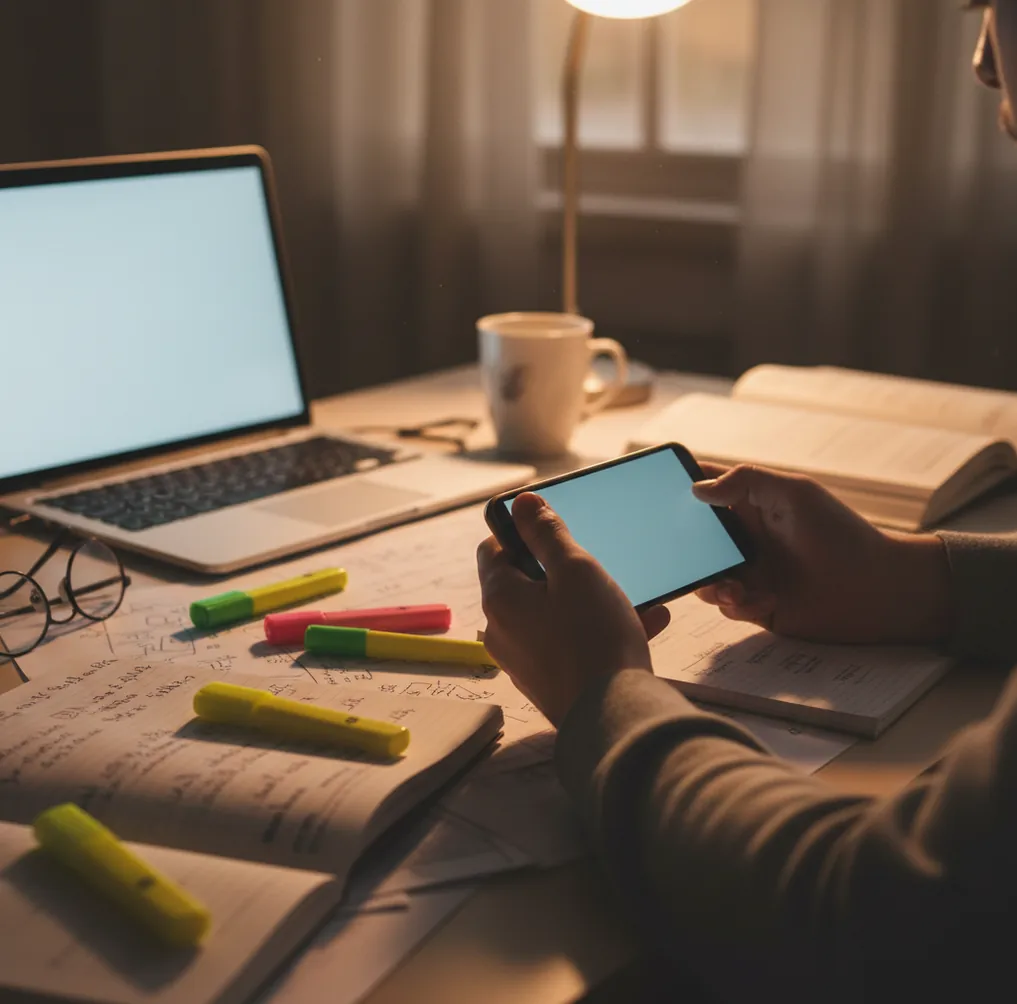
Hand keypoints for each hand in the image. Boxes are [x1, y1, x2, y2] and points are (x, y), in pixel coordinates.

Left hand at [477, 493, 669, 725]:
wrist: (614, 716)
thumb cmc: (594, 636)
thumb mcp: (576, 570)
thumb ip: (547, 533)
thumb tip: (521, 503)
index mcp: (500, 598)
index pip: (493, 548)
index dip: (522, 532)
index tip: (556, 529)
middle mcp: (501, 630)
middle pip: (525, 582)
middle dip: (564, 569)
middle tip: (597, 565)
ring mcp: (524, 660)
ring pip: (553, 613)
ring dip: (589, 599)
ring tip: (632, 594)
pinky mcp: (549, 681)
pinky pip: (569, 643)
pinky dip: (597, 629)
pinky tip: (645, 622)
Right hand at [692, 464, 950, 644]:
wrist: (877, 591)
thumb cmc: (843, 536)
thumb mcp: (796, 495)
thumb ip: (746, 482)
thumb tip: (697, 489)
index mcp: (750, 503)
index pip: (704, 488)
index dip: (677, 487)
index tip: (654, 491)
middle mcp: (745, 536)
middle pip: (693, 538)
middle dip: (684, 548)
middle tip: (686, 555)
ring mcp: (749, 571)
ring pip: (704, 576)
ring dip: (711, 583)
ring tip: (733, 587)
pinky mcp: (756, 604)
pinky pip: (726, 605)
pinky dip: (736, 604)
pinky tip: (762, 601)